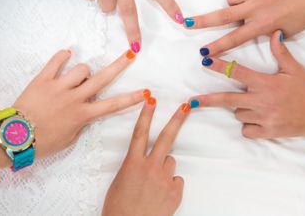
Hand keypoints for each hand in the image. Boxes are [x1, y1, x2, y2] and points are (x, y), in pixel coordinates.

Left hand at [14, 49, 146, 157]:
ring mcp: (59, 87)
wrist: (14, 138)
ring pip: (81, 68)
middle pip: (102, 78)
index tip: (145, 92)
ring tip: (77, 78)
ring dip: (83, 72)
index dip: (131, 99)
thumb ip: (81, 123)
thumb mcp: (69, 139)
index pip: (112, 105)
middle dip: (120, 66)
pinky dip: (62, 56)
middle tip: (131, 54)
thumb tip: (86, 111)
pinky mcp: (43, 80)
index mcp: (82, 115)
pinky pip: (55, 62)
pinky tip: (66, 54)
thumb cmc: (42, 143)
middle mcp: (74, 98)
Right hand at [102, 101, 190, 215]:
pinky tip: (160, 196)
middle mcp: (150, 167)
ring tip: (153, 185)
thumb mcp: (120, 182)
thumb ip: (135, 166)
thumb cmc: (118, 208)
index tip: (151, 99)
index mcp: (132, 163)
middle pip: (166, 138)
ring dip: (164, 168)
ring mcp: (164, 179)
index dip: (146, 114)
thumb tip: (146, 161)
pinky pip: (176, 180)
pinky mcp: (175, 192)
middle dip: (177, 120)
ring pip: (170, 162)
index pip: (140, 132)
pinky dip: (170, 185)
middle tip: (186, 106)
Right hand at [185, 0, 304, 55]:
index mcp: (263, 24)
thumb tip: (246, 27)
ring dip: (234, 3)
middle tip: (186, 23)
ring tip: (248, 6)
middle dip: (203, 21)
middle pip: (222, 15)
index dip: (218, 46)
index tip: (204, 52)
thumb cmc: (304, 16)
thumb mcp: (285, 32)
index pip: (234, 38)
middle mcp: (257, 7)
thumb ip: (263, 31)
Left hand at [191, 31, 304, 145]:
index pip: (238, 72)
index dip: (220, 66)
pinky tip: (258, 119)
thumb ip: (281, 53)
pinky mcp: (266, 132)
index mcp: (266, 83)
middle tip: (192, 101)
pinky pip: (247, 129)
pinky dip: (248, 125)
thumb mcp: (296, 70)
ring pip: (238, 113)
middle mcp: (261, 101)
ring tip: (255, 104)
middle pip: (227, 100)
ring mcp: (263, 118)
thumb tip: (274, 32)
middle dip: (208, 100)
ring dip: (240, 108)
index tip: (204, 60)